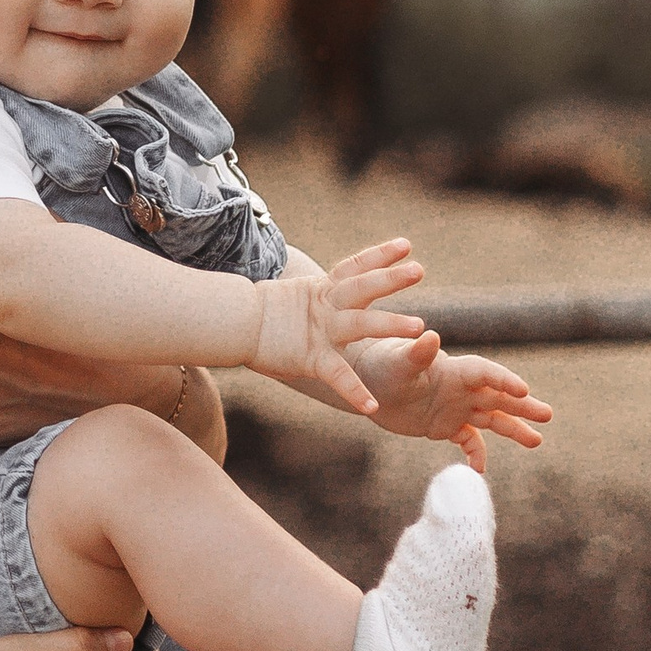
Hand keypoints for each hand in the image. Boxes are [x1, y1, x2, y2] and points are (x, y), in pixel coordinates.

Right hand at [247, 238, 427, 415]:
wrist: (231, 326)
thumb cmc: (260, 315)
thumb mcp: (296, 300)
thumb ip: (319, 297)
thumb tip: (330, 292)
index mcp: (322, 290)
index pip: (355, 267)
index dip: (380, 255)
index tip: (406, 244)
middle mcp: (325, 305)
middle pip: (363, 287)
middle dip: (391, 278)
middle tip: (419, 270)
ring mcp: (319, 330)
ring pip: (360, 323)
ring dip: (389, 323)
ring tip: (418, 326)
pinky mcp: (310, 358)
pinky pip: (336, 375)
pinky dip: (354, 391)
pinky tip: (372, 405)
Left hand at [353, 329, 551, 468]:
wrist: (367, 382)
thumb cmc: (382, 365)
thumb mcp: (398, 363)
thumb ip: (416, 354)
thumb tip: (431, 337)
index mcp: (453, 369)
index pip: (486, 373)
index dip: (504, 379)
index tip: (523, 389)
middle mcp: (461, 388)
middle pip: (498, 397)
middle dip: (523, 406)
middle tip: (548, 415)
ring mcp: (456, 407)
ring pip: (492, 419)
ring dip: (514, 429)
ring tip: (537, 441)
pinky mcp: (445, 426)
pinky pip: (468, 441)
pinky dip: (476, 453)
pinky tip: (479, 470)